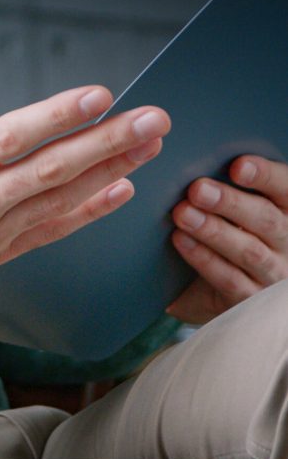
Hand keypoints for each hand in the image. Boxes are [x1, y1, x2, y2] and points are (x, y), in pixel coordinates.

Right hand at [0, 28, 170, 282]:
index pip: (9, 139)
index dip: (56, 117)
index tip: (100, 96)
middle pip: (48, 171)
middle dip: (106, 144)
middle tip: (152, 120)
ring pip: (57, 203)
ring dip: (108, 174)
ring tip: (148, 147)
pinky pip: (49, 233)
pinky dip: (87, 212)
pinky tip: (120, 190)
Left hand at [167, 156, 287, 323]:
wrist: (216, 293)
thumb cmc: (225, 238)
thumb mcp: (231, 211)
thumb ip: (222, 187)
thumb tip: (191, 157)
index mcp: (287, 210)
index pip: (286, 188)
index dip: (265, 175)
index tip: (237, 166)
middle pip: (266, 219)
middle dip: (230, 202)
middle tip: (197, 189)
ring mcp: (273, 274)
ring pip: (249, 251)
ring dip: (214, 231)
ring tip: (182, 214)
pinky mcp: (251, 301)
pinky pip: (230, 279)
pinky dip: (204, 258)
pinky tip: (182, 241)